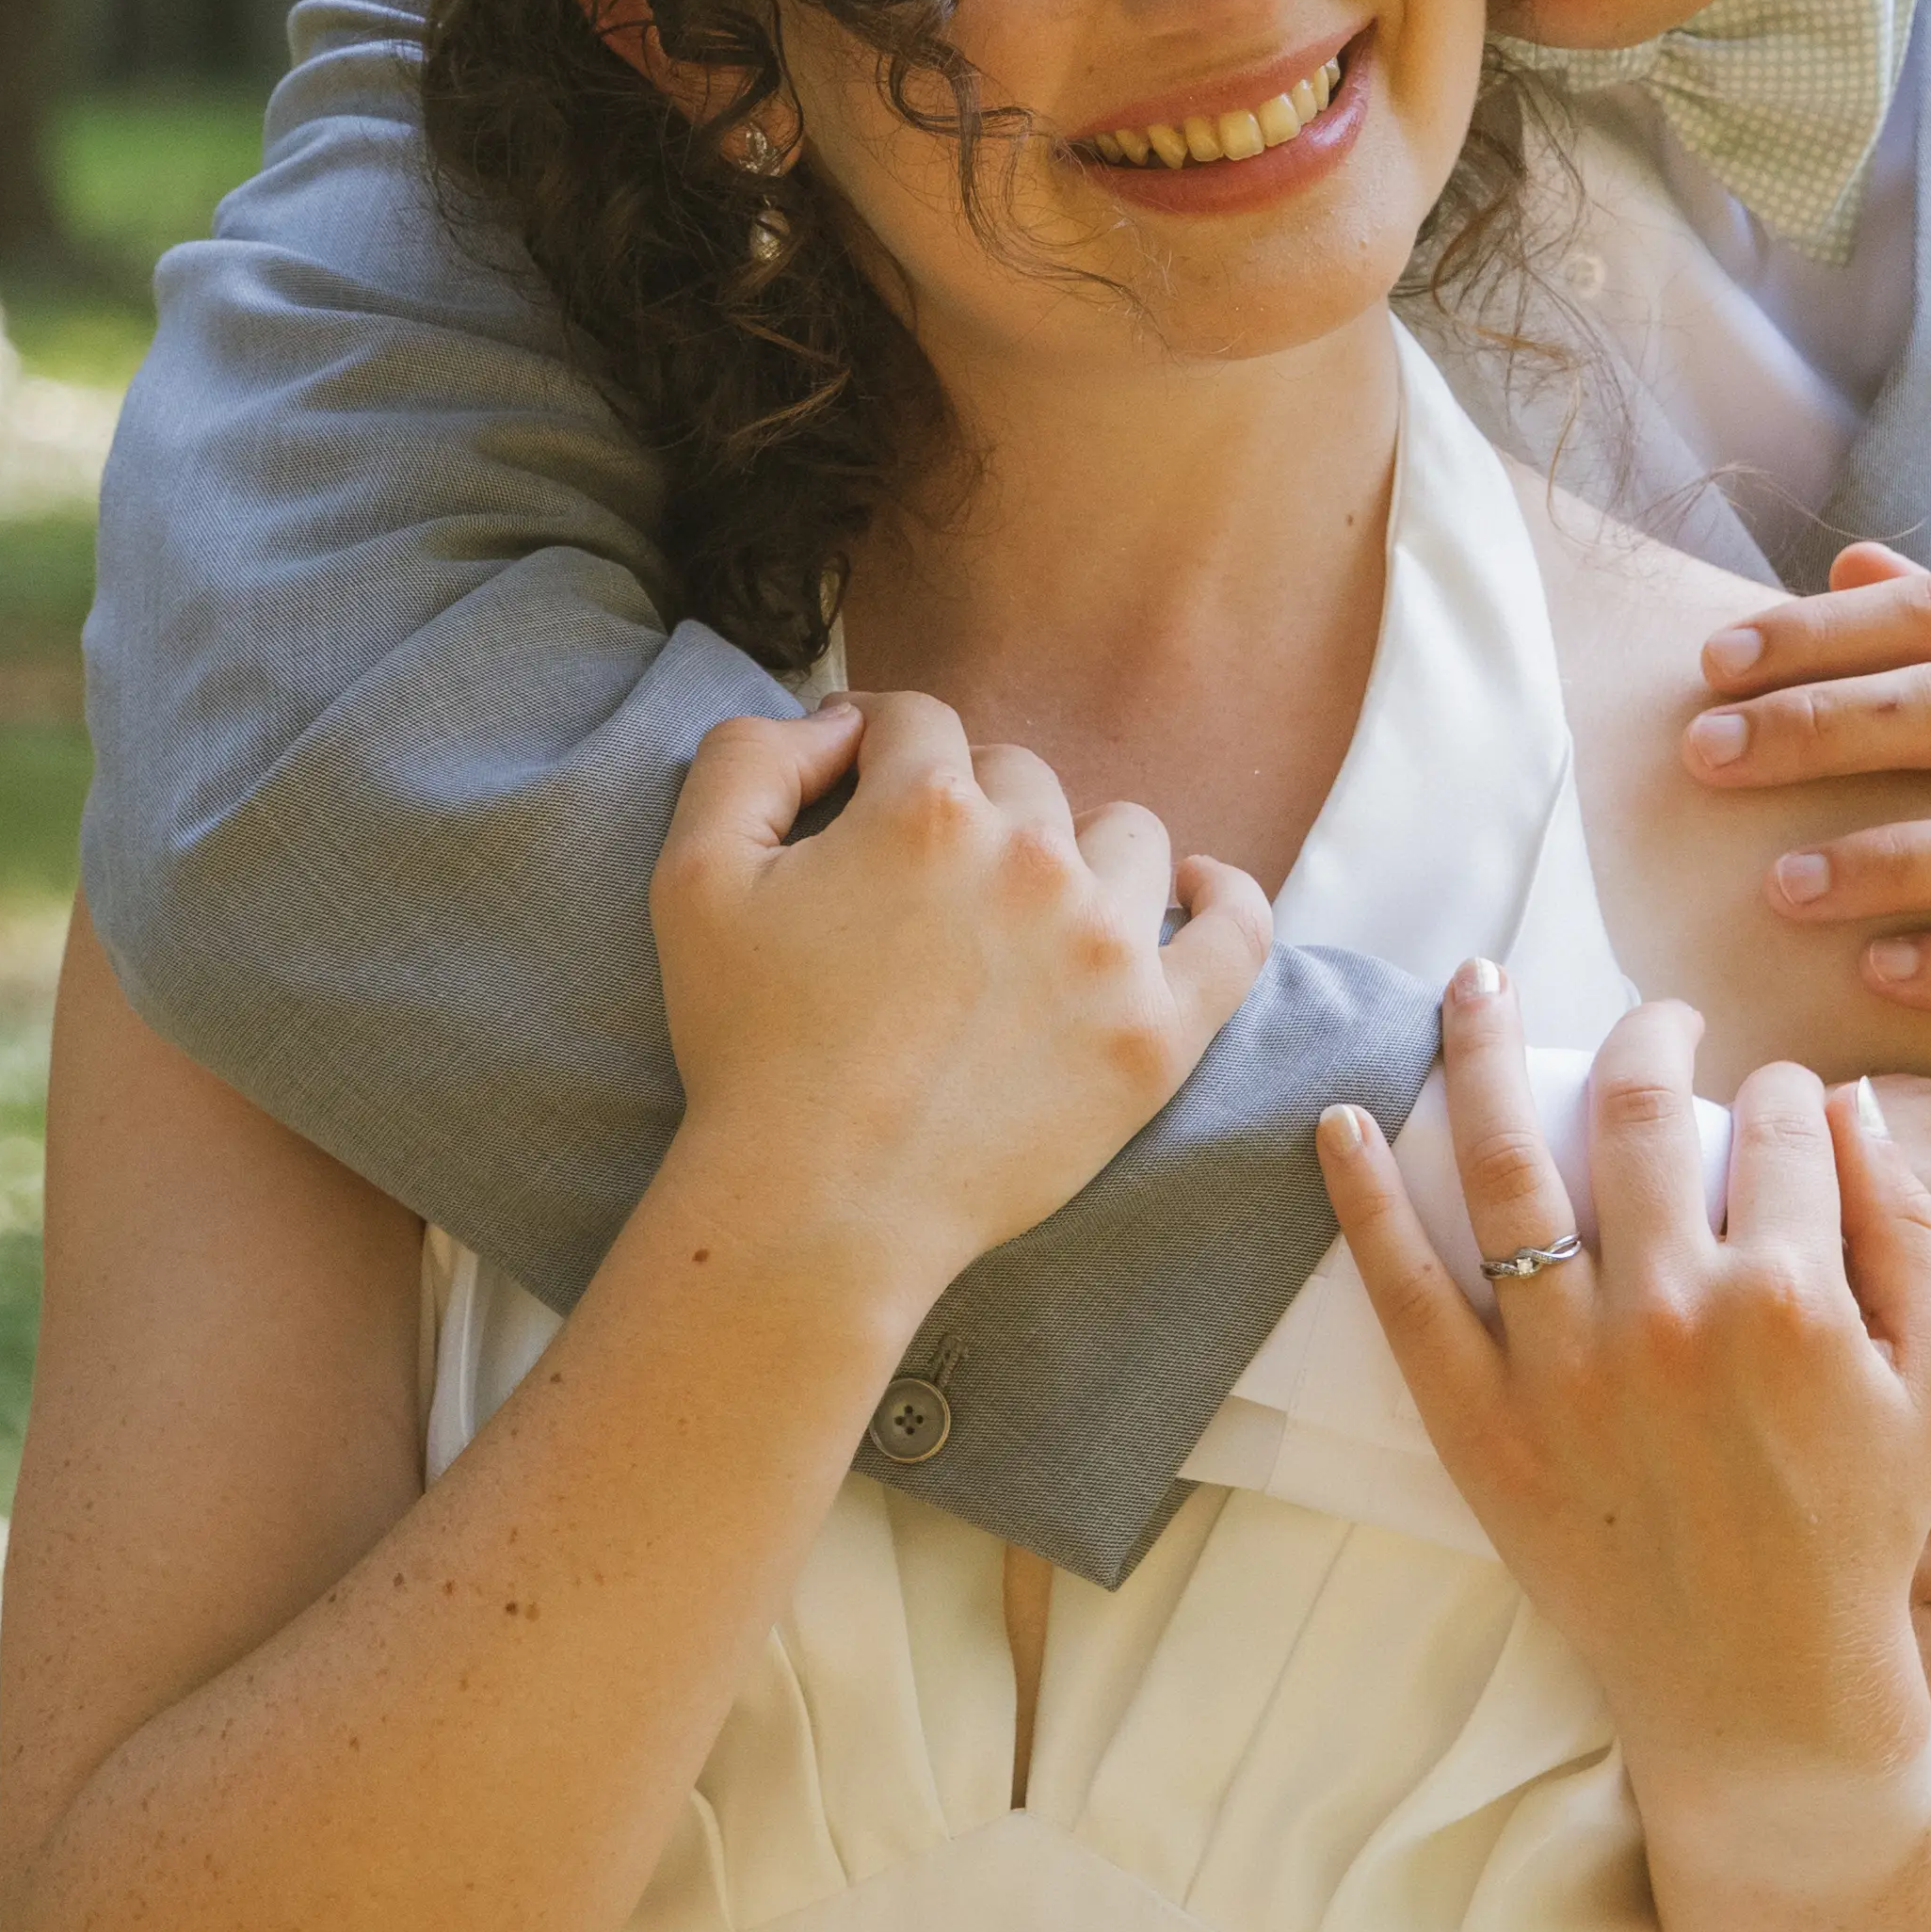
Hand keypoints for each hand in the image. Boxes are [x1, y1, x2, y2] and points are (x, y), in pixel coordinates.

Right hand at [652, 697, 1269, 1303]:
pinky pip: (1236, 931)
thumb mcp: (694, 876)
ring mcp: (1108, 945)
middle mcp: (1032, 858)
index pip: (920, 725)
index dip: (882, 747)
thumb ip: (748, 761)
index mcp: (925, 811)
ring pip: (1122, 835)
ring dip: (1077, 848)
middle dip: (968, 808)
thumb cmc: (747, 1047)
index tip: (866, 787)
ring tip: (1032, 905)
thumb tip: (835, 725)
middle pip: (1019, 776)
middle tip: (926, 884)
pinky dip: (1224, 896)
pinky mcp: (1157, 1032)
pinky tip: (1195, 887)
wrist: (819, 1206)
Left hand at [1319, 969, 1930, 1877]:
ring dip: (1477, 1053)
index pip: (1778, 1123)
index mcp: (1792, 1295)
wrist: (1764, 1690)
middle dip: (1647, 1032)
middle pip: (1642, 1110)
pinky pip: (1405, 1291)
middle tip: (1651, 1018)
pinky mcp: (1483, 1424)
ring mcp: (1563, 1367)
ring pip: (1505, 1164)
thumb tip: (1846, 1099)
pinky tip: (1340, 1119)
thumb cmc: (1863, 1530)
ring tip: (1469, 982)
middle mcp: (1669, 1314)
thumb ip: (1912, 1230)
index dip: (1782, 1091)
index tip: (1773, 1099)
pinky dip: (1362, 1199)